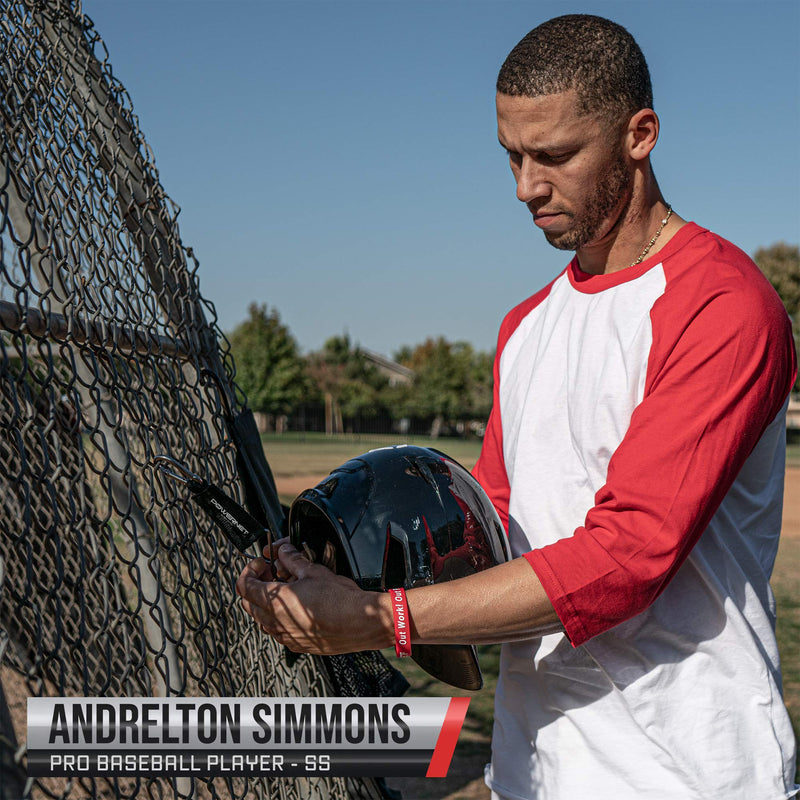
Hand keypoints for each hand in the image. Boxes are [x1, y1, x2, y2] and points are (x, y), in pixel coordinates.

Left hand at [236, 540, 392, 654]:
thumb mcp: (313, 571)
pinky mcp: (298, 645)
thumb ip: (293, 559)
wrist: (361, 622)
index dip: (250, 570)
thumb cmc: (340, 600)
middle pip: (248, 603)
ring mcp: (286, 636)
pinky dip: (278, 619)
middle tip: (271, 574)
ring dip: (266, 604)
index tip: (262, 564)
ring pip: (261, 620)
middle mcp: (276, 622)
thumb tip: (284, 552)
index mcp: (276, 601)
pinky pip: (277, 632)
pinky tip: (296, 608)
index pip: (244, 585)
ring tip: (284, 590)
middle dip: (256, 585)